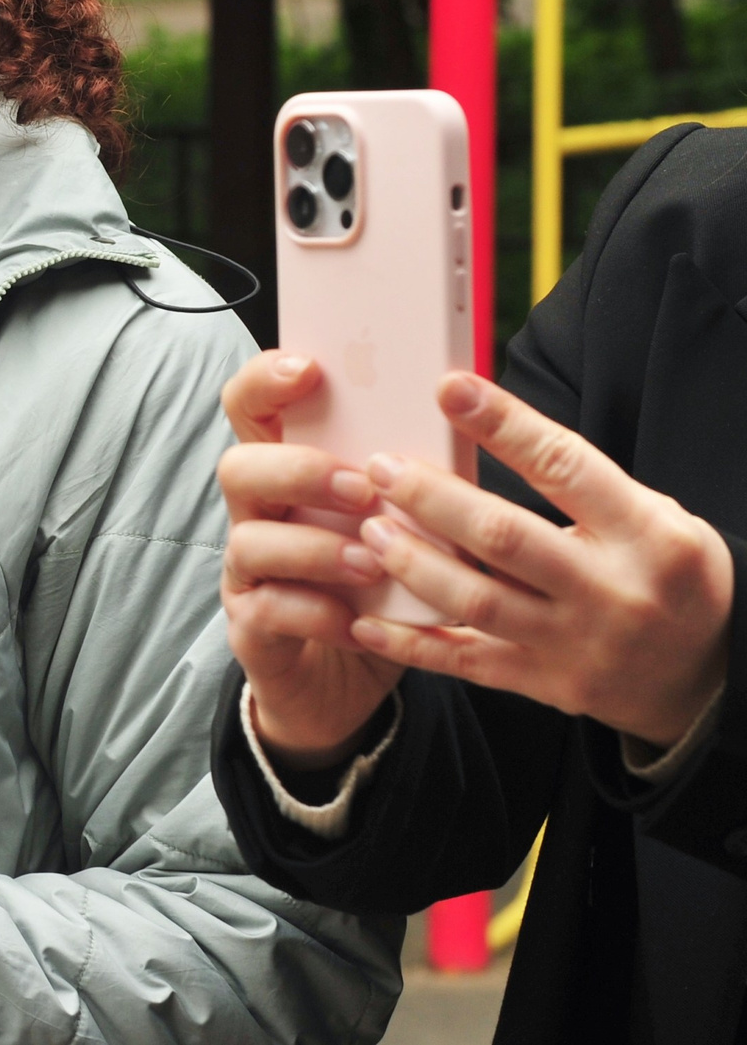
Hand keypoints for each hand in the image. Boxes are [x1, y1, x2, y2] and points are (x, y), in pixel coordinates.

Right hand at [217, 351, 407, 769]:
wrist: (347, 680)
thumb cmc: (378, 586)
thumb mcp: (398, 522)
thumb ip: (412, 475)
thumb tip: (468, 413)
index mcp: (288, 474)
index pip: (251, 408)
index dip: (265, 381)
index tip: (308, 369)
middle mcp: (257, 516)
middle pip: (237, 467)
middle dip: (299, 471)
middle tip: (363, 487)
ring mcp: (247, 573)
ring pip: (248, 542)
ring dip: (315, 547)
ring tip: (371, 561)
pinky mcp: (252, 627)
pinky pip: (269, 610)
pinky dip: (318, 613)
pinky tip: (359, 621)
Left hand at [348, 372, 732, 749]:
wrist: (711, 674)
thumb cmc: (664, 572)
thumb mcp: (650, 517)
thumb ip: (577, 483)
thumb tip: (483, 421)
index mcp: (648, 535)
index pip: (564, 466)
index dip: (503, 424)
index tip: (449, 388)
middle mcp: (614, 591)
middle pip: (504, 536)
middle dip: (432, 498)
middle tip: (379, 468)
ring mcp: (580, 644)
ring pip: (477, 600)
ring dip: (412, 562)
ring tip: (369, 528)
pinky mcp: (551, 686)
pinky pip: (467, 662)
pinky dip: (410, 642)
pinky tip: (364, 619)